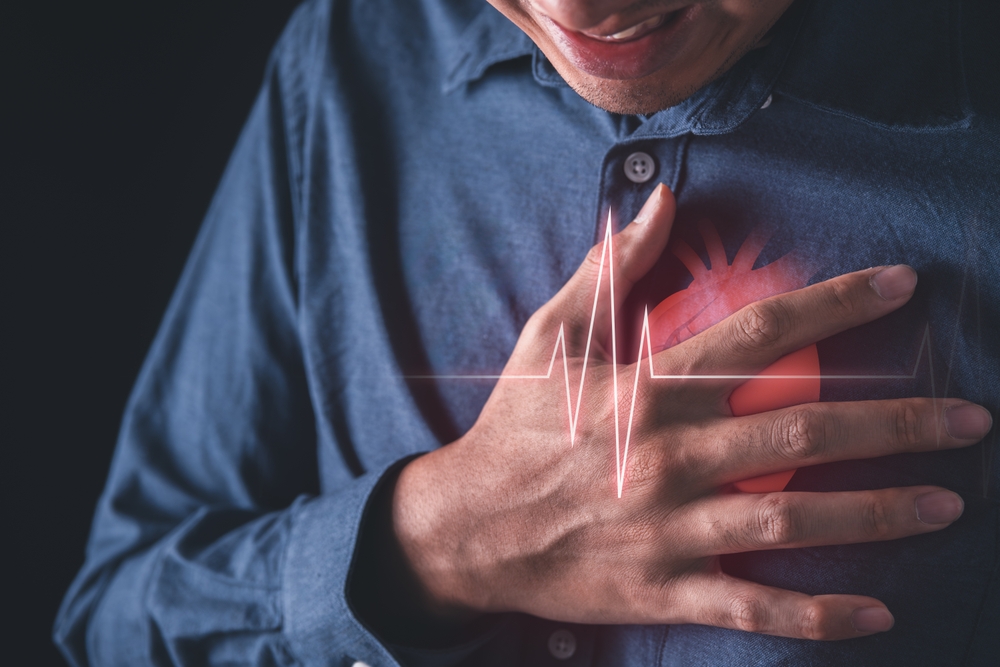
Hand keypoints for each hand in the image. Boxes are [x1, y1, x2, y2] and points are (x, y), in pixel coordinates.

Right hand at [391, 184, 992, 639]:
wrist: (468, 529)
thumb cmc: (516, 426)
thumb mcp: (550, 337)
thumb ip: (611, 270)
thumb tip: (660, 200)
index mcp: (646, 391)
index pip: (758, 334)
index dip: (836, 305)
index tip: (901, 288)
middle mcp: (667, 458)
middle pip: (800, 434)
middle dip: (895, 425)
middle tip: (967, 420)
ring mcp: (668, 530)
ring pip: (790, 522)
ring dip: (875, 512)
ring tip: (946, 502)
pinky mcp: (663, 589)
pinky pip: (751, 607)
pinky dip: (816, 614)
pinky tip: (876, 612)